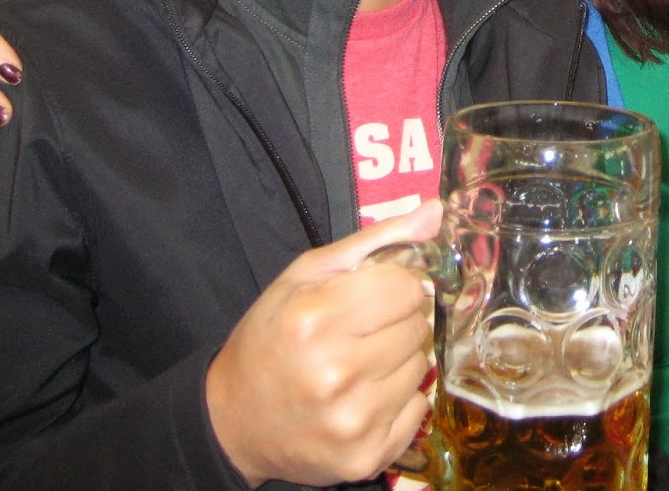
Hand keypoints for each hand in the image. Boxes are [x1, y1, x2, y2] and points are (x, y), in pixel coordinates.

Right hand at [206, 201, 440, 487]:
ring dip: (400, 360)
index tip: (375, 295)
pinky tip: (366, 395)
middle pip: (418, 328)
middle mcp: (336, 373)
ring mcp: (353, 420)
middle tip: (363, 332)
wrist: (232, 420)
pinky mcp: (365, 457)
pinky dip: (401, 399)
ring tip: (361, 363)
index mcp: (316, 319)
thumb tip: (436, 211)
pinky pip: (419, 409)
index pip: (408, 289)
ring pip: (422, 368)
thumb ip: (376, 241)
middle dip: (398, 322)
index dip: (396, 287)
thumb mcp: (307, 275)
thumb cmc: (271, 337)